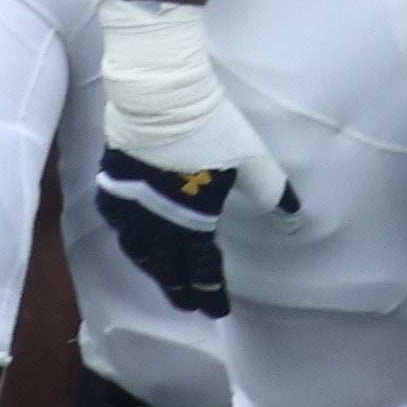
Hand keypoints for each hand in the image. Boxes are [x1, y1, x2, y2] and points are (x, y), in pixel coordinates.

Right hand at [92, 0, 289, 315]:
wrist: (161, 96)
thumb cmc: (213, 126)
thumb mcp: (252, 158)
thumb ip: (271, 190)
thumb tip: (294, 217)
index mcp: (191, 218)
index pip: (200, 265)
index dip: (208, 289)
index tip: (215, 310)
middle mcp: (155, 218)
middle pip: (164, 265)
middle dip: (177, 287)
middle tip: (188, 306)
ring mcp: (129, 202)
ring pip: (137, 248)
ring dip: (152, 267)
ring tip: (163, 280)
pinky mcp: (112, 182)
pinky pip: (118, 223)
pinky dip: (129, 239)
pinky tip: (133, 243)